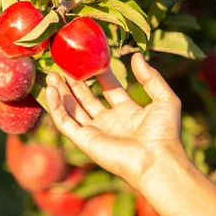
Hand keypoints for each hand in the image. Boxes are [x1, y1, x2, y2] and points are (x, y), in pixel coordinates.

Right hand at [45, 53, 183, 187]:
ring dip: (61, 93)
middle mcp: (110, 122)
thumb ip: (150, 77)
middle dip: (74, 82)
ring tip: (51, 75)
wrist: (156, 160)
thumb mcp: (164, 98)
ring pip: (72, 109)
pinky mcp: (84, 141)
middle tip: (64, 65)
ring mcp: (96, 132)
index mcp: (128, 112)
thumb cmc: (164, 133)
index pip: (109, 88)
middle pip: (86, 98)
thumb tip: (136, 55)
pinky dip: (56, 107)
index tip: (90, 58)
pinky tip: (51, 90)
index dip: (100, 74)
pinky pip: (65, 122)